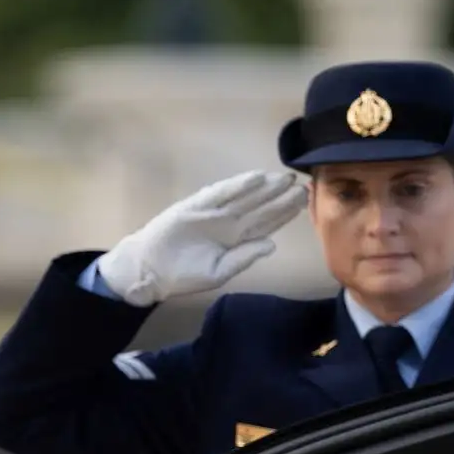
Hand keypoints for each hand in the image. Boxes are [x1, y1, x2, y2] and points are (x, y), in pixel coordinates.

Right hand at [95, 170, 304, 305]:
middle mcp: (228, 223)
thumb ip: (244, 257)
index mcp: (236, 240)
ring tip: (285, 178)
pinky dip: (238, 186)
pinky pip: (220, 194)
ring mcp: (213, 213)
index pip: (266, 224)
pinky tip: (256, 178)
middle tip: (302, 184)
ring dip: (265, 188)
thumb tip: (271, 245)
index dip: (284, 213)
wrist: (149, 271)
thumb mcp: (219, 272)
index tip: (304, 203)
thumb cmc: (183, 274)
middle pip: (260, 207)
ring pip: (245, 197)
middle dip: (281, 197)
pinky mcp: (195, 206)